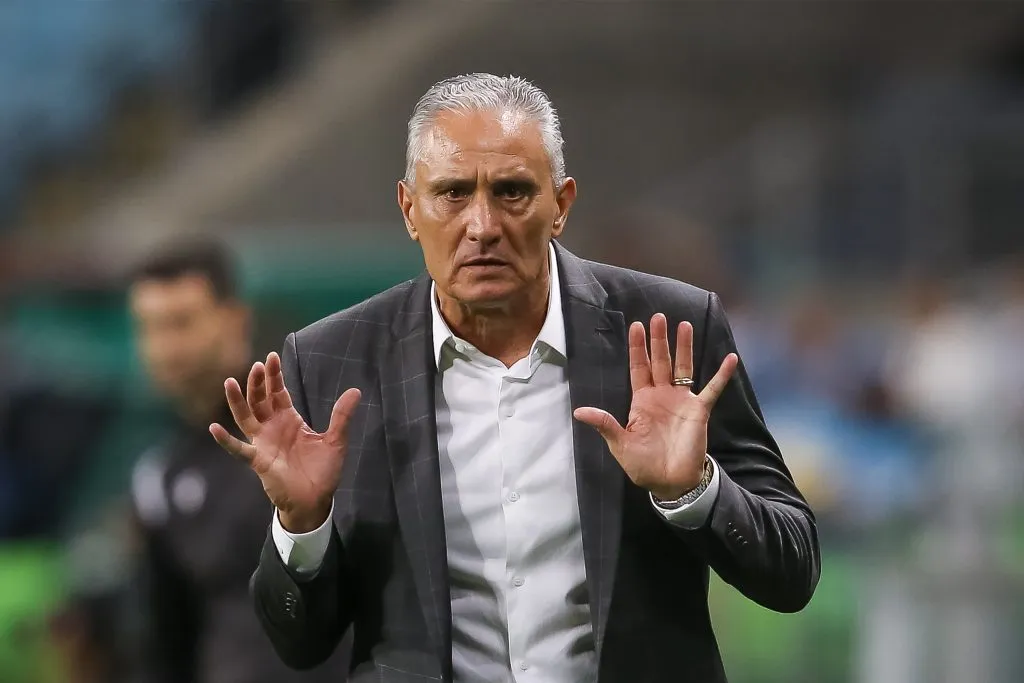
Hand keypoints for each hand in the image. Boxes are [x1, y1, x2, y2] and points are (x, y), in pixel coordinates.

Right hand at [209, 352, 360, 532]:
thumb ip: (342, 416)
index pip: (278, 392)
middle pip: (260, 400)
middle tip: (257, 365)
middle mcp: (272, 428)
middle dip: (258, 382)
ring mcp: (263, 443)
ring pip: (246, 417)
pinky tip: (214, 428)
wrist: (315, 500)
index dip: (274, 376)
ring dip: (237, 401)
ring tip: (230, 383)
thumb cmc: (322, 471)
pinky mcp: (258, 460)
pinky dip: (226, 440)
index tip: (272, 356)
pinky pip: (239, 449)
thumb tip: (356, 391)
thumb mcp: (336, 440)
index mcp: (289, 419)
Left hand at [574, 313, 736, 500]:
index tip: (636, 326)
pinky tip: (731, 359)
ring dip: (684, 347)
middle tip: (658, 317)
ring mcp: (682, 401)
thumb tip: (578, 412)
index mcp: (642, 400)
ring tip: (685, 325)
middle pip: (660, 361)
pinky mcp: (699, 410)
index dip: (637, 347)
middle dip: (659, 339)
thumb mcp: (620, 444)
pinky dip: (721, 375)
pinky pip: (712, 389)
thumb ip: (604, 424)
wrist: (670, 481)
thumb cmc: (643, 464)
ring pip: (683, 367)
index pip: (638, 367)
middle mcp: (662, 395)